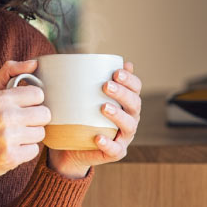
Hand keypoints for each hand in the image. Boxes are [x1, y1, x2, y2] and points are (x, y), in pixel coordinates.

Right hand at [0, 60, 51, 206]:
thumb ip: (10, 72)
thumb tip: (34, 63)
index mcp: (0, 98)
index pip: (38, 94)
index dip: (32, 101)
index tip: (22, 107)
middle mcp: (4, 116)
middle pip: (44, 114)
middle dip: (35, 120)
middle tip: (19, 123)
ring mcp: (7, 137)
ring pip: (41, 133)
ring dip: (30, 136)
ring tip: (14, 136)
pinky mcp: (11, 157)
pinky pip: (34, 150)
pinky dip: (25, 152)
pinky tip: (11, 149)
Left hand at [47, 61, 142, 178]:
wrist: (71, 147)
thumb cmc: (79, 116)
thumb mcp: (82, 96)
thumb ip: (87, 79)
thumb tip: (82, 54)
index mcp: (125, 102)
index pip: (135, 88)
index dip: (130, 80)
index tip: (116, 72)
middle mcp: (129, 118)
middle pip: (135, 104)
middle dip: (123, 93)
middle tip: (106, 86)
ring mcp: (123, 137)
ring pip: (129, 126)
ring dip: (118, 115)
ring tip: (104, 107)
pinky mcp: (114, 153)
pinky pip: (115, 150)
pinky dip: (108, 143)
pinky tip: (98, 137)